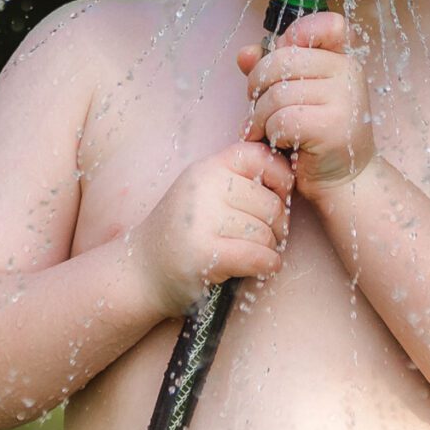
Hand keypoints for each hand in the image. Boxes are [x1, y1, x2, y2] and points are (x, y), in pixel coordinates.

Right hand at [127, 139, 295, 315]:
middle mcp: (202, 188)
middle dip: (278, 225)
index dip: (280, 177)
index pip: (259, 156)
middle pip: (270, 202)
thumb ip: (236, 180)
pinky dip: (268, 265)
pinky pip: (259, 256)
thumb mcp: (202, 193)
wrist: (141, 272)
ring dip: (270, 248)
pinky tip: (261, 267)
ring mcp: (202, 220)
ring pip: (266, 232)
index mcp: (205, 169)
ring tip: (254, 253)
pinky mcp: (205, 253)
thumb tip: (289, 177)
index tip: (278, 197)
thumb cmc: (182, 234)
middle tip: (267, 237)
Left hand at [236, 10, 374, 200]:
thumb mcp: (294, 97)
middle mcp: (348, 73)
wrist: (344, 181)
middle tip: (257, 109)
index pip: (326, 24)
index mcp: (342, 60)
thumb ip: (271, 71)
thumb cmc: (315, 137)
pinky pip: (282, 118)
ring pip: (278, 92)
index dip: (295, 35)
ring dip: (260, 116)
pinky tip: (275, 143)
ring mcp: (344, 99)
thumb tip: (244, 53)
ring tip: (263, 130)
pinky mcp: (332, 126)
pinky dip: (270, 132)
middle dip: (258, 84)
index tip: (283, 60)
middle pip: (283, 59)